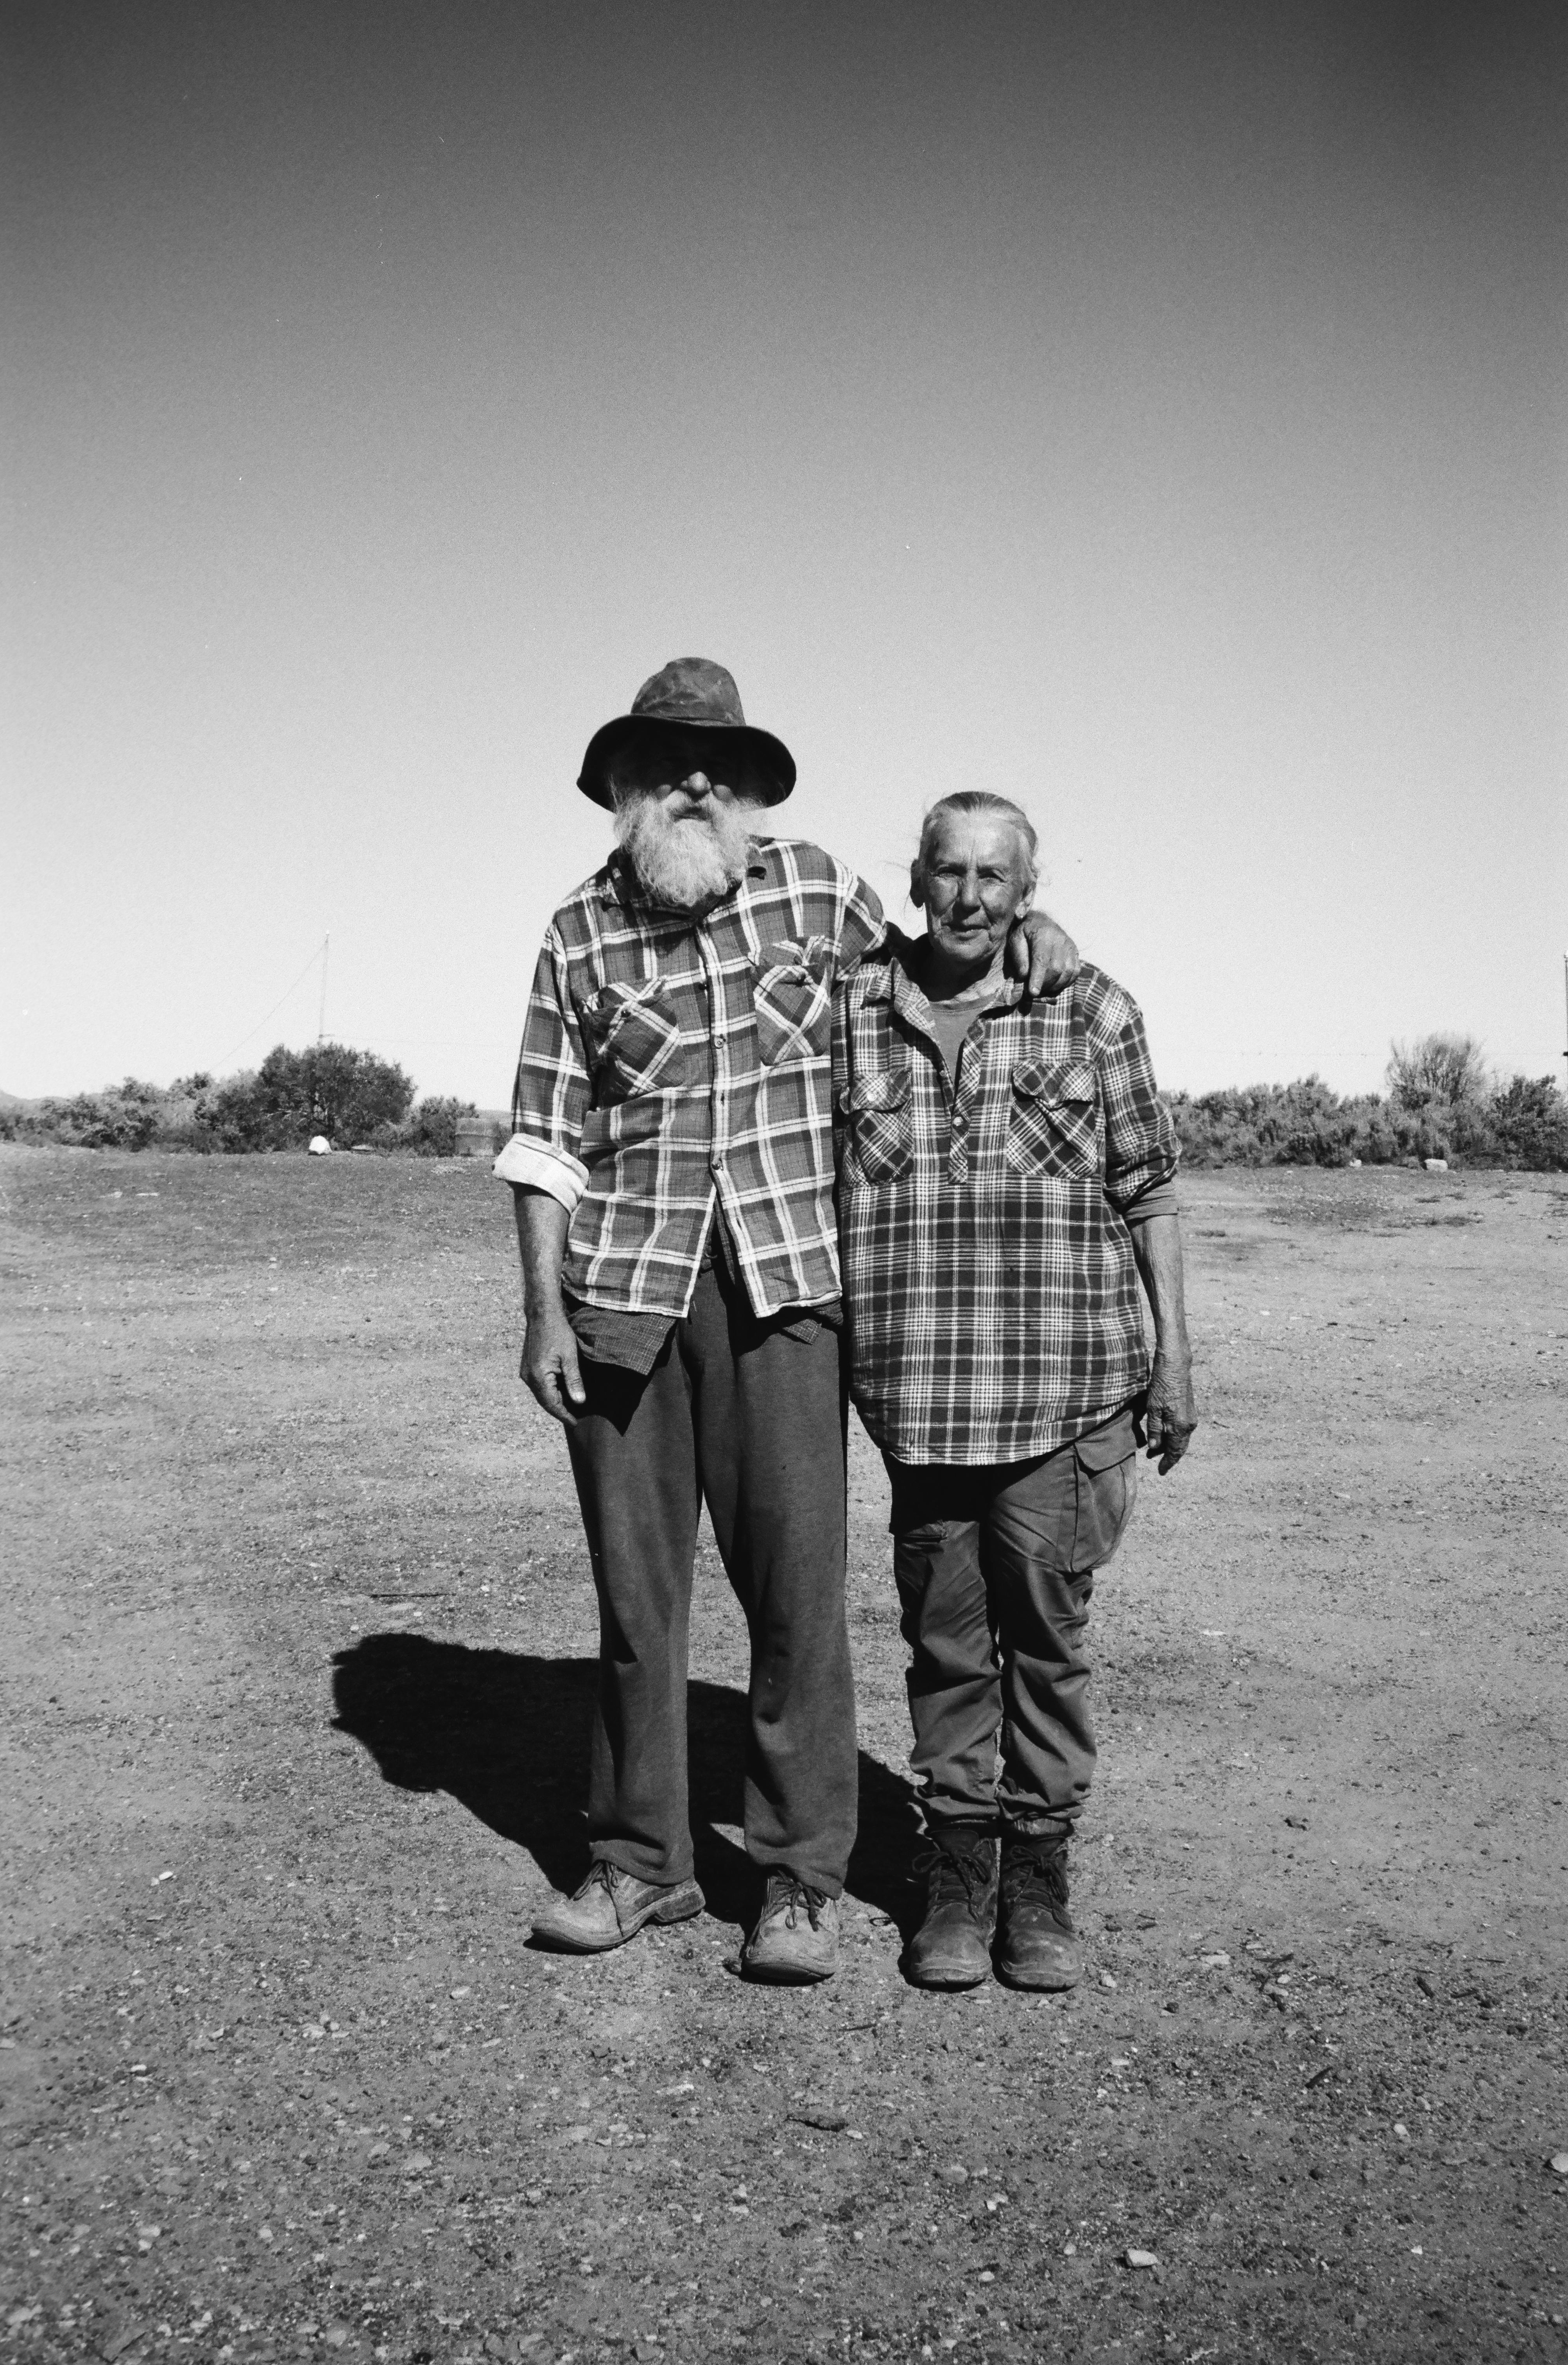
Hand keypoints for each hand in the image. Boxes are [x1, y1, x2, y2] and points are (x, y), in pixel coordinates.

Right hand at [521, 1305, 586, 1425]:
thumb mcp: (570, 1357)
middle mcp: (528, 1377)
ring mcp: (525, 1372)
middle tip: (574, 1417)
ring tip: (570, 1407)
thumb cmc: (558, 1332)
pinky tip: (560, 1391)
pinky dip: (549, 1391)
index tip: (575, 1423)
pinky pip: (538, 1385)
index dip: (564, 1415)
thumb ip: (574, 1381)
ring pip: (541, 1394)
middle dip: (559, 1410)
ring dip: (554, 1401)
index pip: (552, 1404)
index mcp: (539, 1377)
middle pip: (545, 1402)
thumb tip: (579, 1402)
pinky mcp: (527, 1367)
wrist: (542, 1315)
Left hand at [1006, 909, 1079, 997]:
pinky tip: (1054, 984)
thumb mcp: (1015, 940)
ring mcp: (1070, 947)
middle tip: (1033, 990)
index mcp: (1043, 934)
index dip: (1037, 978)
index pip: (1042, 960)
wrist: (1041, 921)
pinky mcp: (1076, 953)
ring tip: (1042, 987)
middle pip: (1056, 969)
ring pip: (1067, 973)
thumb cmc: (1025, 933)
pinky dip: (1065, 982)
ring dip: (1054, 985)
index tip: (1032, 992)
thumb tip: (1024, 976)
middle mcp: (1060, 940)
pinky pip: (1075, 973)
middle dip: (1044, 984)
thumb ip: (1019, 958)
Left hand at [1145, 1349, 1196, 1473]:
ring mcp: (1191, 1417)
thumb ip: (1154, 1429)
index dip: (1167, 1463)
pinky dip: (1172, 1434)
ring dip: (1168, 1444)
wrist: (1176, 1365)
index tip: (1161, 1472)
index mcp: (1180, 1427)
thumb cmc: (1162, 1385)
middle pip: (1179, 1447)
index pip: (1175, 1452)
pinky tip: (1162, 1432)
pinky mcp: (1189, 1409)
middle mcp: (1189, 1424)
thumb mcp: (1153, 1408)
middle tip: (1152, 1458)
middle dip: (1166, 1455)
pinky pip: (1182, 1429)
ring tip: (1153, 1448)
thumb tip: (1155, 1447)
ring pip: (1180, 1438)